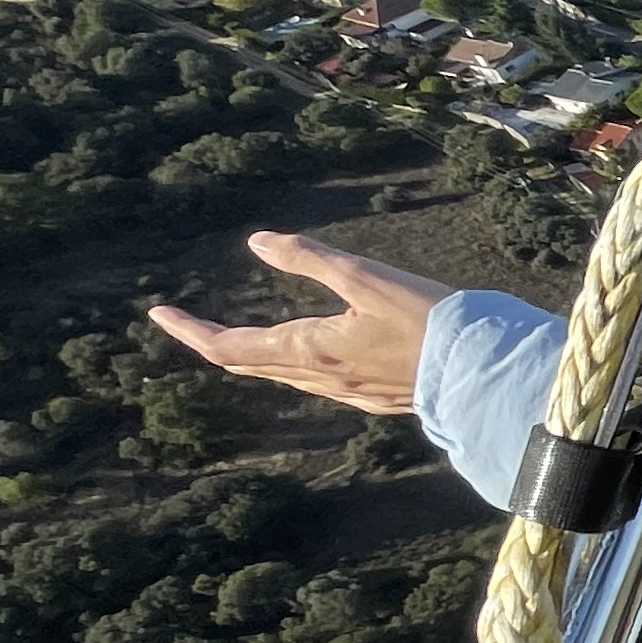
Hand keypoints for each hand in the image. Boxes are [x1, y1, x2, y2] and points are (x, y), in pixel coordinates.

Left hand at [147, 231, 455, 415]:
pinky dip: (291, 367)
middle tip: (187, 322)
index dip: (189, 330)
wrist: (483, 370)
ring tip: (239, 335)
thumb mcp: (367, 277)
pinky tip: (306, 357)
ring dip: (252, 355)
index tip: (159, 313)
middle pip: (247, 364)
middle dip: (213, 342)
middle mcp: (318, 379)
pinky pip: (315, 385)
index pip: (228, 345)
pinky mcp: (372, 400)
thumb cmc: (428, 319)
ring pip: (281, 377)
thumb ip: (309, 259)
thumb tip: (256, 242)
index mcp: (308, 348)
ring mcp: (345, 395)